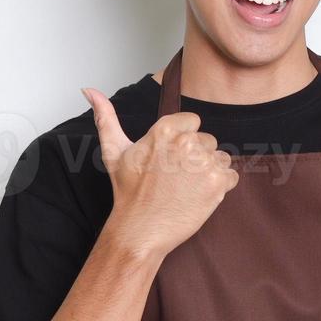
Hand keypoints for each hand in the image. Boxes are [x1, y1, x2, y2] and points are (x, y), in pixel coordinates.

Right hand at [82, 87, 238, 258]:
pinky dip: (220, 187)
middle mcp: (187, 142)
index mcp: (165, 129)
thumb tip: (89, 90)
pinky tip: (198, 196)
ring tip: (186, 188)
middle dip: (196, 156)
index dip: (183, 141)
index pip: (193, 122)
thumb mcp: (113, 151)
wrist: (140, 231)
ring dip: (208, 171)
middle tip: (175, 178)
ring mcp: (204, 163)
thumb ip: (105, 116)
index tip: (170, 159)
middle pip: (208, 141)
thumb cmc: (127, 193)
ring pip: (220, 158)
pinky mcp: (218, 183)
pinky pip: (231, 176)